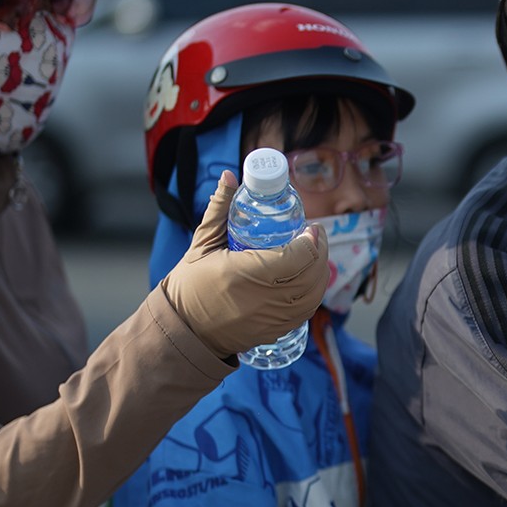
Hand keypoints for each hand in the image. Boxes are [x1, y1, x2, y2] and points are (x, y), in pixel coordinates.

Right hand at [160, 170, 327, 357]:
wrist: (185, 329)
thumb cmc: (190, 285)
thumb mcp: (202, 243)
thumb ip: (219, 209)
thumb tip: (230, 176)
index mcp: (244, 273)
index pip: (296, 256)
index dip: (310, 240)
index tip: (310, 227)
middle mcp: (263, 299)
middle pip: (310, 274)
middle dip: (320, 251)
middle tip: (315, 236)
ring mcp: (271, 318)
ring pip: (314, 294)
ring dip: (321, 272)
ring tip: (314, 255)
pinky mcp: (275, 330)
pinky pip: (306, 311)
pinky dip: (314, 293)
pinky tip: (309, 279)